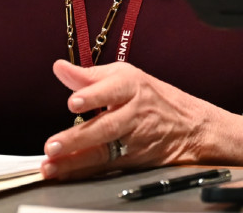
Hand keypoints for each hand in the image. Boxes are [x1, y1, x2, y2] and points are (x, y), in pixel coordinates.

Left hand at [40, 59, 242, 179]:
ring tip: (51, 165)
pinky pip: (105, 168)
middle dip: (78, 138)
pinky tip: (63, 174)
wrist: (191, 126)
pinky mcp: (133, 160)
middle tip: (53, 145)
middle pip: (107, 126)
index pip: (113, 90)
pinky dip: (82, 172)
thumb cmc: (151, 97)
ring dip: (74, 161)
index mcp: (132, 86)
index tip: (74, 102)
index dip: (93, 96)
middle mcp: (135, 112)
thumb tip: (60, 68)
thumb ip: (89, 76)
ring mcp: (135, 139)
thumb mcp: (125, 76)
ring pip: (104, 151)